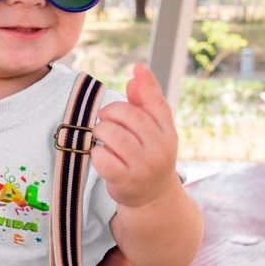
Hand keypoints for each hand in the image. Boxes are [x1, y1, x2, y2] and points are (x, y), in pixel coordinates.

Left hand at [91, 62, 177, 207]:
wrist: (152, 198)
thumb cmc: (148, 157)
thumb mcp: (152, 133)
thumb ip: (143, 106)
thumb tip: (135, 78)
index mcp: (168, 133)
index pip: (158, 105)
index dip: (148, 84)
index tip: (137, 67)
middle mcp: (160, 149)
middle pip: (131, 117)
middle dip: (111, 112)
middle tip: (104, 118)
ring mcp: (144, 166)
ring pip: (115, 136)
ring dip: (101, 131)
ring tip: (101, 135)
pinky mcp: (125, 180)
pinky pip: (103, 158)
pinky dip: (96, 152)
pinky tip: (99, 153)